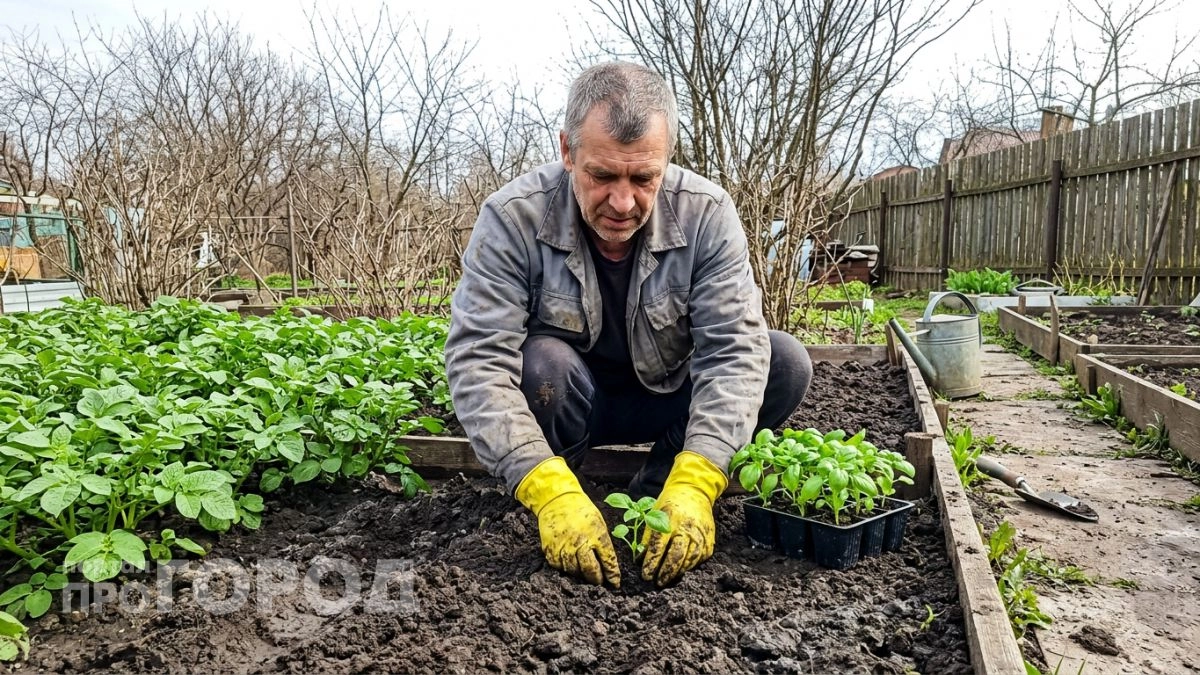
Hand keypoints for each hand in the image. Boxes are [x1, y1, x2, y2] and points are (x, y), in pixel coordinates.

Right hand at [515, 457, 620, 586]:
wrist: (556, 499)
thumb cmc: (580, 510)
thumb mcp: (598, 522)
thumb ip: (603, 542)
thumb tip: (607, 563)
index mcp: (596, 534)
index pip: (608, 561)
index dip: (613, 575)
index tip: (615, 583)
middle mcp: (580, 543)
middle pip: (591, 571)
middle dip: (597, 580)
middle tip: (600, 583)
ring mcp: (564, 547)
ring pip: (574, 572)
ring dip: (581, 576)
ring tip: (585, 575)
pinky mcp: (550, 550)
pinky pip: (559, 567)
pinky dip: (565, 569)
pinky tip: (570, 565)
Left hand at [641, 451, 727, 586]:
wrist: (694, 491)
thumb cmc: (669, 504)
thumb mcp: (654, 514)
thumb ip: (647, 537)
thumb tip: (640, 559)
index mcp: (670, 519)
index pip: (658, 545)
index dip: (651, 562)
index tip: (645, 575)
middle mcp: (687, 527)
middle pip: (676, 555)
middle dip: (665, 572)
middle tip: (657, 582)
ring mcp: (700, 534)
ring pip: (689, 560)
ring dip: (677, 572)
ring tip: (667, 579)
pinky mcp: (709, 540)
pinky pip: (699, 558)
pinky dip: (689, 566)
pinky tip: (681, 570)